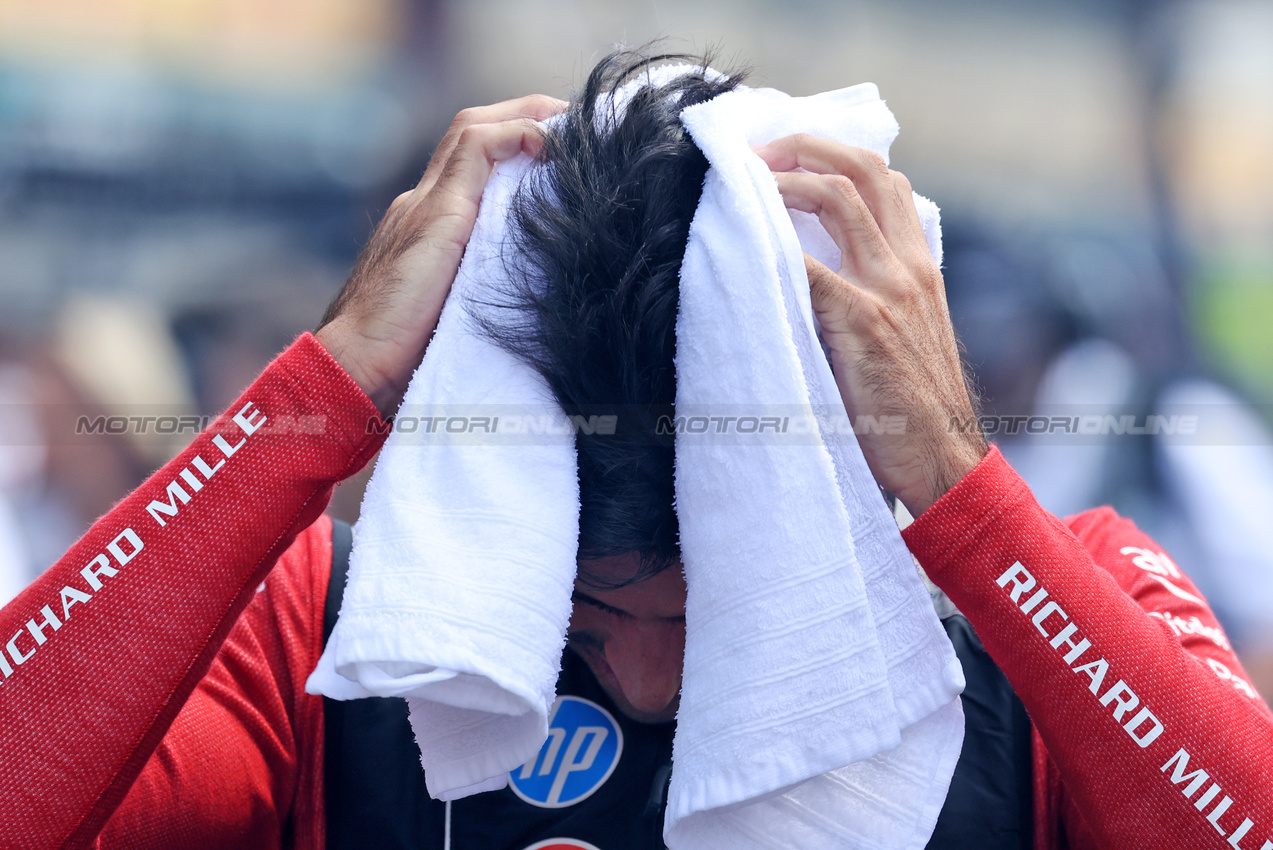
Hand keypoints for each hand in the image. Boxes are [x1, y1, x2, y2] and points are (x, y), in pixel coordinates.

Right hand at [316, 94, 566, 414]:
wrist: (357, 367)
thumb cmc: (404, 359)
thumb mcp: (458, 312)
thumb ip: (481, 288)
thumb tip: (535, 297)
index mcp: (426, 225)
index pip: (469, 164)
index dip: (512, 145)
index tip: (560, 152)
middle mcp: (421, 204)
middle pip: (472, 133)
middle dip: (524, 116)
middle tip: (575, 123)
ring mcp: (424, 204)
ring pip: (473, 129)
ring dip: (525, 116)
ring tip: (572, 125)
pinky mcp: (435, 213)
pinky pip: (476, 148)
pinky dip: (516, 134)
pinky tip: (550, 145)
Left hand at [756, 134, 986, 515]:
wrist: (945, 463)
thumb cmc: (915, 412)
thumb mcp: (907, 339)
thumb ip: (876, 300)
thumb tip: (815, 279)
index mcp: (921, 268)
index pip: (888, 182)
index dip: (836, 155)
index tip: (791, 152)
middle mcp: (910, 267)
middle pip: (864, 170)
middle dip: (805, 146)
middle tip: (757, 153)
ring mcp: (889, 290)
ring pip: (839, 197)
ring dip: (785, 178)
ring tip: (744, 179)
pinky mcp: (863, 322)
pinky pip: (808, 264)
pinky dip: (771, 244)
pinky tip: (742, 241)